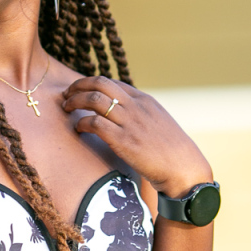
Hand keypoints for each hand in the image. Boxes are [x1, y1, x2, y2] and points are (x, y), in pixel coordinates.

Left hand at [62, 76, 211, 197]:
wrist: (183, 168)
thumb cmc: (171, 151)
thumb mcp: (158, 123)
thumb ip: (140, 115)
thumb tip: (123, 115)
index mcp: (144, 100)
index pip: (112, 82)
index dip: (91, 83)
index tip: (79, 90)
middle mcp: (135, 106)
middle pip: (100, 83)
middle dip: (78, 85)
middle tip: (66, 94)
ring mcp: (129, 122)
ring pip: (94, 99)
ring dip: (75, 101)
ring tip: (66, 108)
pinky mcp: (123, 140)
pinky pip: (95, 123)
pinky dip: (81, 123)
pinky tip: (77, 129)